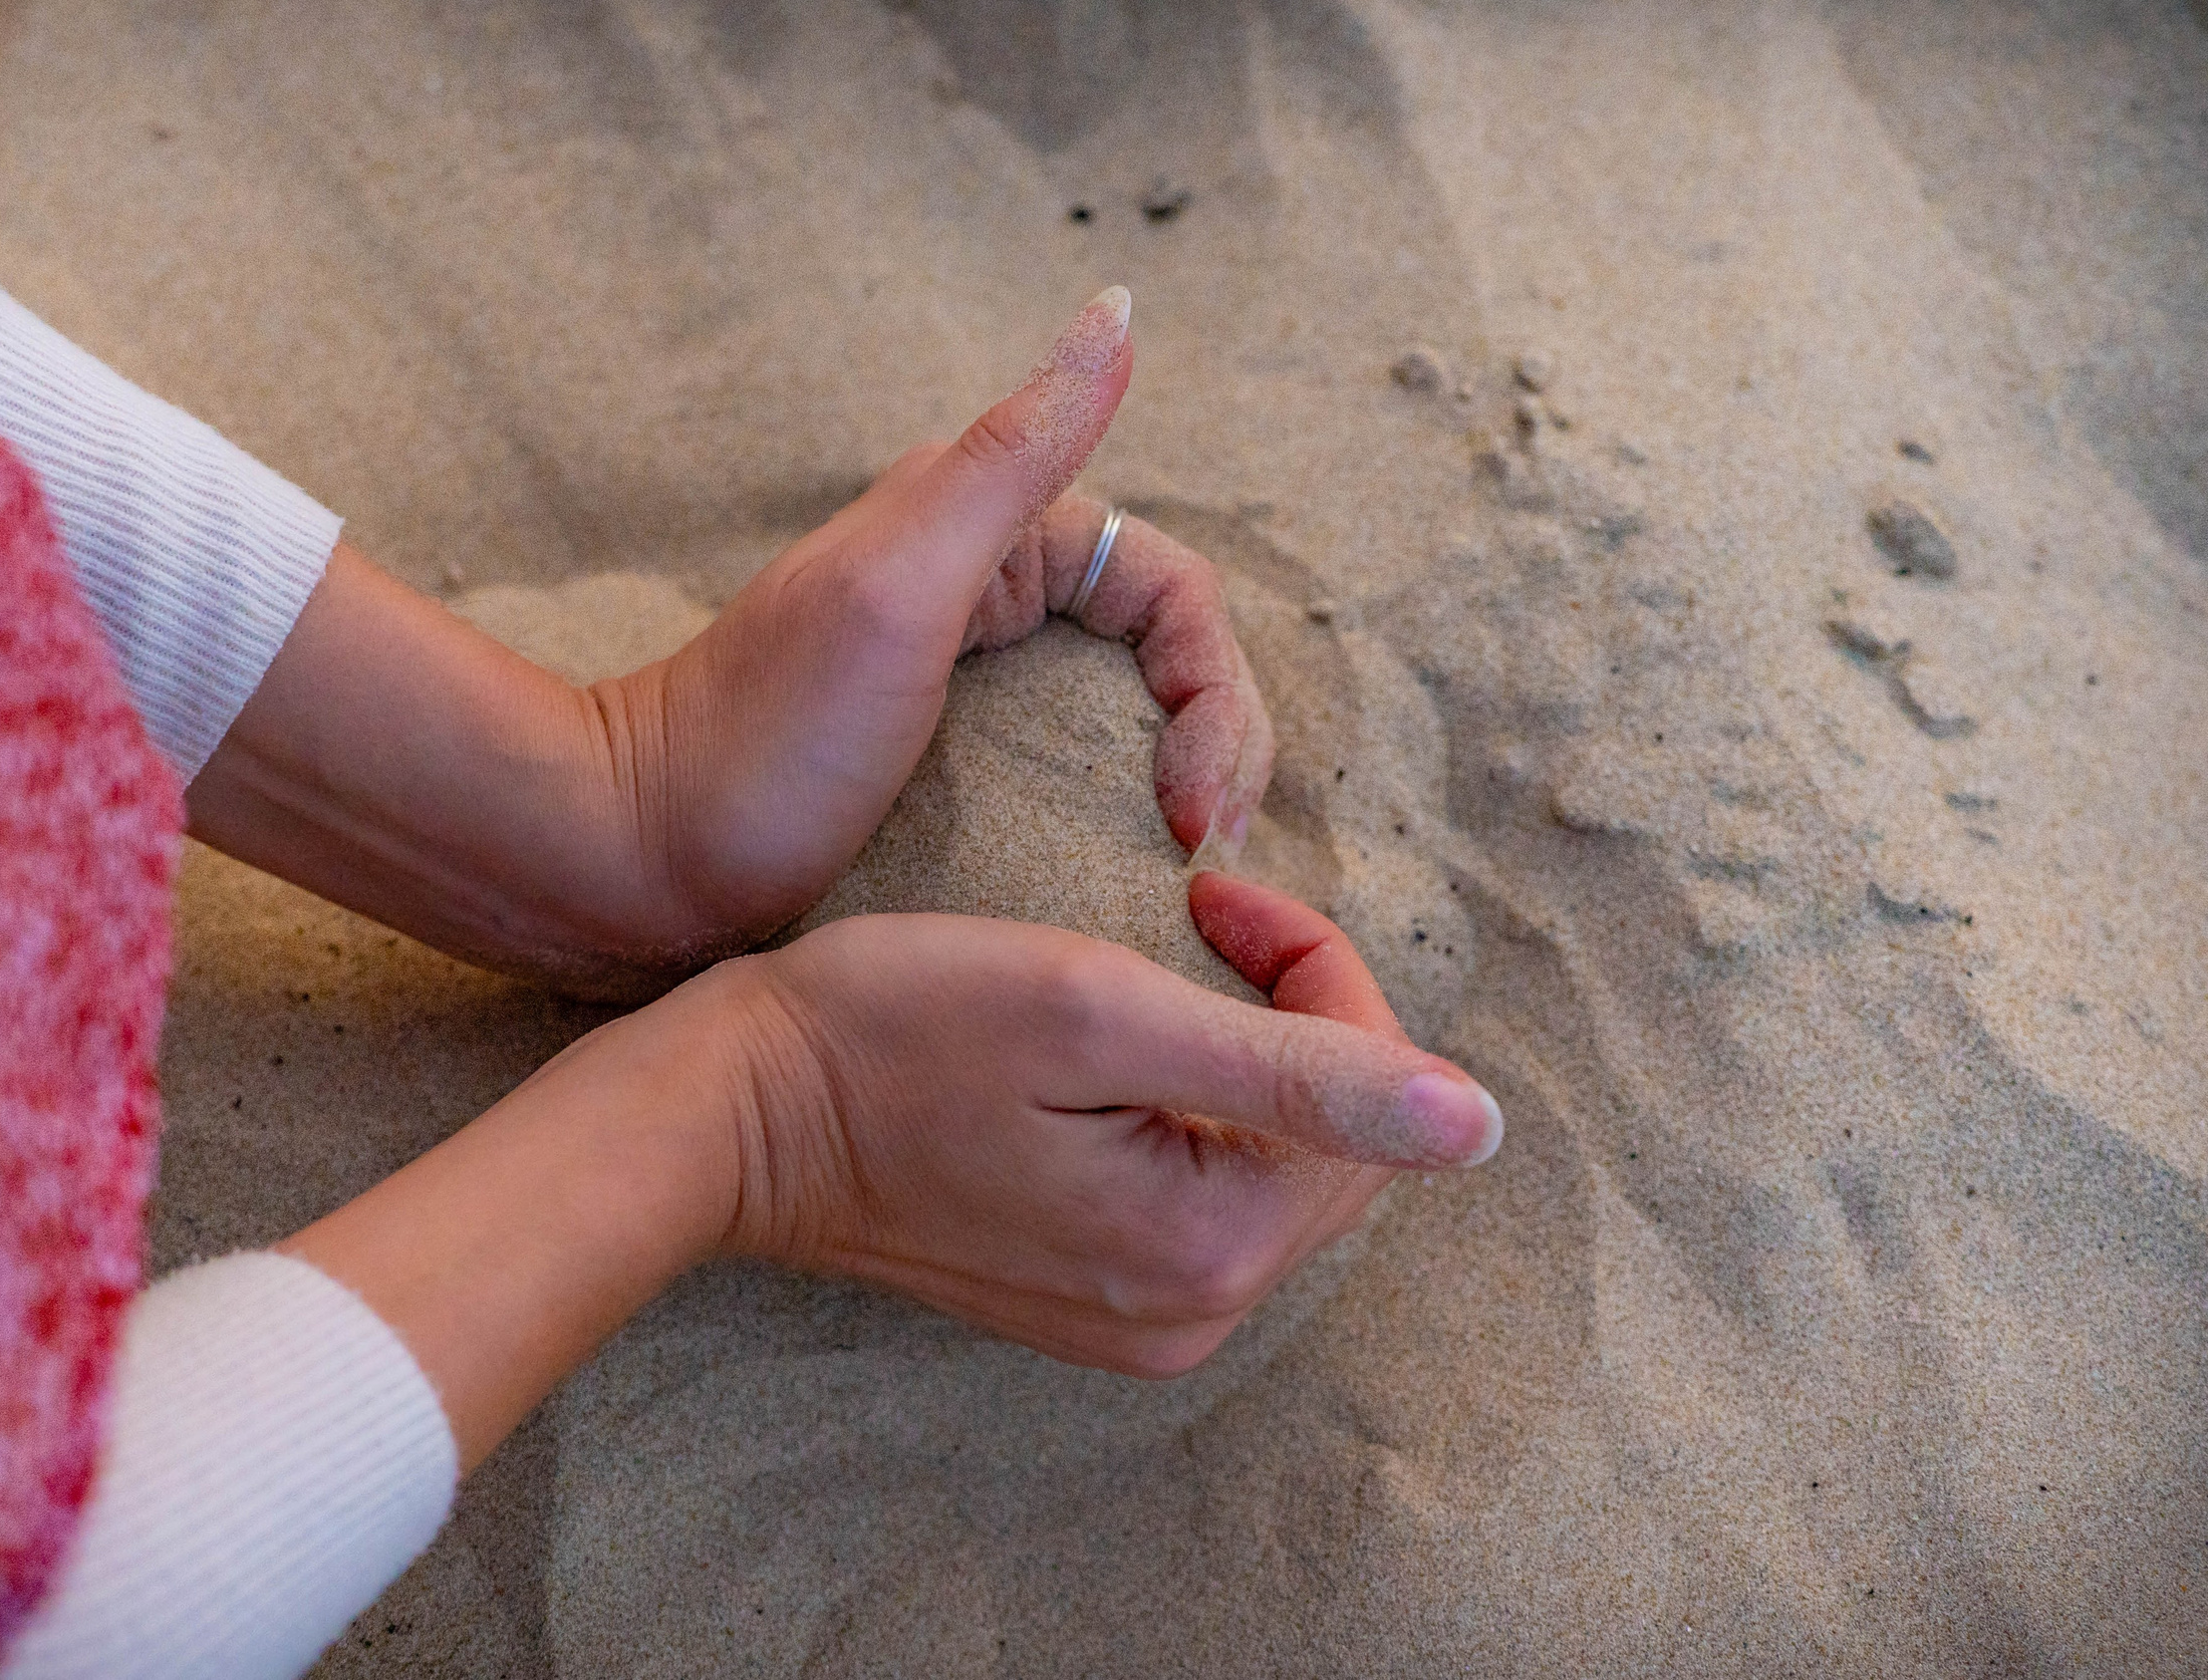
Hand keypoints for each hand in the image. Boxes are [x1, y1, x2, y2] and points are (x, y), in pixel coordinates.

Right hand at [282, 875, 1497, 1466]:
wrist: (727, 1114)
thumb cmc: (891, 1033)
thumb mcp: (1099, 1011)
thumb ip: (1299, 1067)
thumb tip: (1480, 1124)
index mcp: (1213, 1241)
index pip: (1373, 1094)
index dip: (1318, 963)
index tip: (1213, 888)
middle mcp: (1193, 1310)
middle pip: (1334, 1142)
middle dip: (1292, 1010)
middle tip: (1198, 912)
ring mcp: (1139, 1320)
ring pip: (1273, 1163)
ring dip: (1244, 1054)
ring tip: (1152, 971)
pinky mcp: (1089, 1302)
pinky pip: (1203, 1196)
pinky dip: (1191, 1108)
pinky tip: (1114, 1055)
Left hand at [596, 285, 1273, 955]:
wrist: (626, 863)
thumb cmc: (759, 738)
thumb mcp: (899, 584)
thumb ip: (1012, 453)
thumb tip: (1117, 307)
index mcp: (995, 543)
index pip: (1175, 596)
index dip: (1215, 694)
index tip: (1193, 808)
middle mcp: (986, 602)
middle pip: (1165, 663)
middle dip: (1214, 747)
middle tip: (1197, 853)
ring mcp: (966, 695)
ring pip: (1124, 724)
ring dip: (1175, 789)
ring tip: (1178, 875)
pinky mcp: (942, 780)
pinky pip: (1066, 785)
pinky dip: (1113, 823)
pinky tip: (1119, 880)